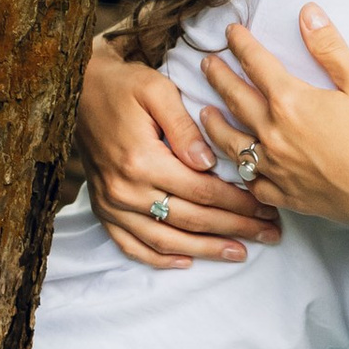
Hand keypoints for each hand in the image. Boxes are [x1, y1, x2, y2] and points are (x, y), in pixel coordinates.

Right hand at [76, 40, 277, 271]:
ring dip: (205, 251)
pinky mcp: (103, 209)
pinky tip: (186, 261)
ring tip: (239, 252)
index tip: (266, 208)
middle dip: (234, 229)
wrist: (80, 90)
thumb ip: (185, 128)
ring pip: (164, 240)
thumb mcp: (157, 91)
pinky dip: (159, 258)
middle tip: (268, 234)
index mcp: (142, 160)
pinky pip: (131, 245)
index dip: (238, 203)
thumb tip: (208, 163)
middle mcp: (125, 189)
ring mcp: (111, 204)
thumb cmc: (124, 86)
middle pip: (190, 220)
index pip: (201, 191)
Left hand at [199, 10, 348, 236]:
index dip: (242, 44)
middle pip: (236, 99)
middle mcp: (274, 134)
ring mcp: (276, 168)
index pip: (256, 64)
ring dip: (215, 124)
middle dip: (219, 77)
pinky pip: (251, 182)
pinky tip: (237, 165)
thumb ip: (330, 47)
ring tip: (206, 113)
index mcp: (291, 101)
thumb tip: (308, 14)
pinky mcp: (286, 195)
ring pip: (232, 143)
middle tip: (206, 63)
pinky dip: (238, 171)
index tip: (230, 31)